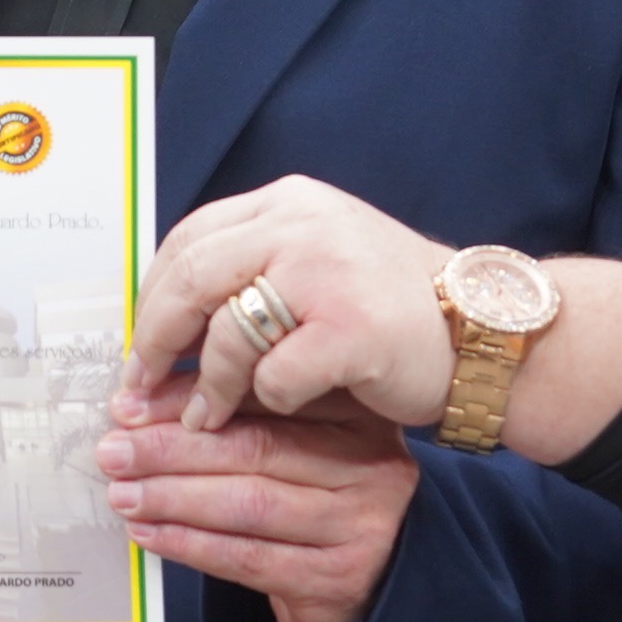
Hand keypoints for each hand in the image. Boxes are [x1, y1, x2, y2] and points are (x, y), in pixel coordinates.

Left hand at [98, 376, 418, 621]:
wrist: (373, 580)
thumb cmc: (318, 498)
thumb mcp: (301, 442)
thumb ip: (241, 415)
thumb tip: (142, 403)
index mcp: (356, 412)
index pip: (262, 396)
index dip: (189, 398)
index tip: (131, 405)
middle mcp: (368, 464)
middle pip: (255, 448)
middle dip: (171, 448)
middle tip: (114, 449)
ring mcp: (358, 524)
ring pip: (248, 505)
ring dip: (174, 498)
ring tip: (122, 493)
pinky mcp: (335, 578)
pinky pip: (249, 559)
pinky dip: (190, 545)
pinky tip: (150, 533)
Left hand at [117, 174, 457, 435]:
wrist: (483, 330)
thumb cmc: (393, 308)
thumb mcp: (318, 262)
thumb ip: (252, 270)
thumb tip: (162, 321)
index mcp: (289, 203)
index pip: (190, 238)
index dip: (153, 295)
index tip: (139, 340)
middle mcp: (303, 225)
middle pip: (191, 278)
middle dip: (156, 339)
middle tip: (139, 384)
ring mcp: (328, 273)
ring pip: (226, 330)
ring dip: (206, 385)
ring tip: (201, 418)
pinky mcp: (350, 329)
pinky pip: (273, 375)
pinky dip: (265, 399)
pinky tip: (272, 409)